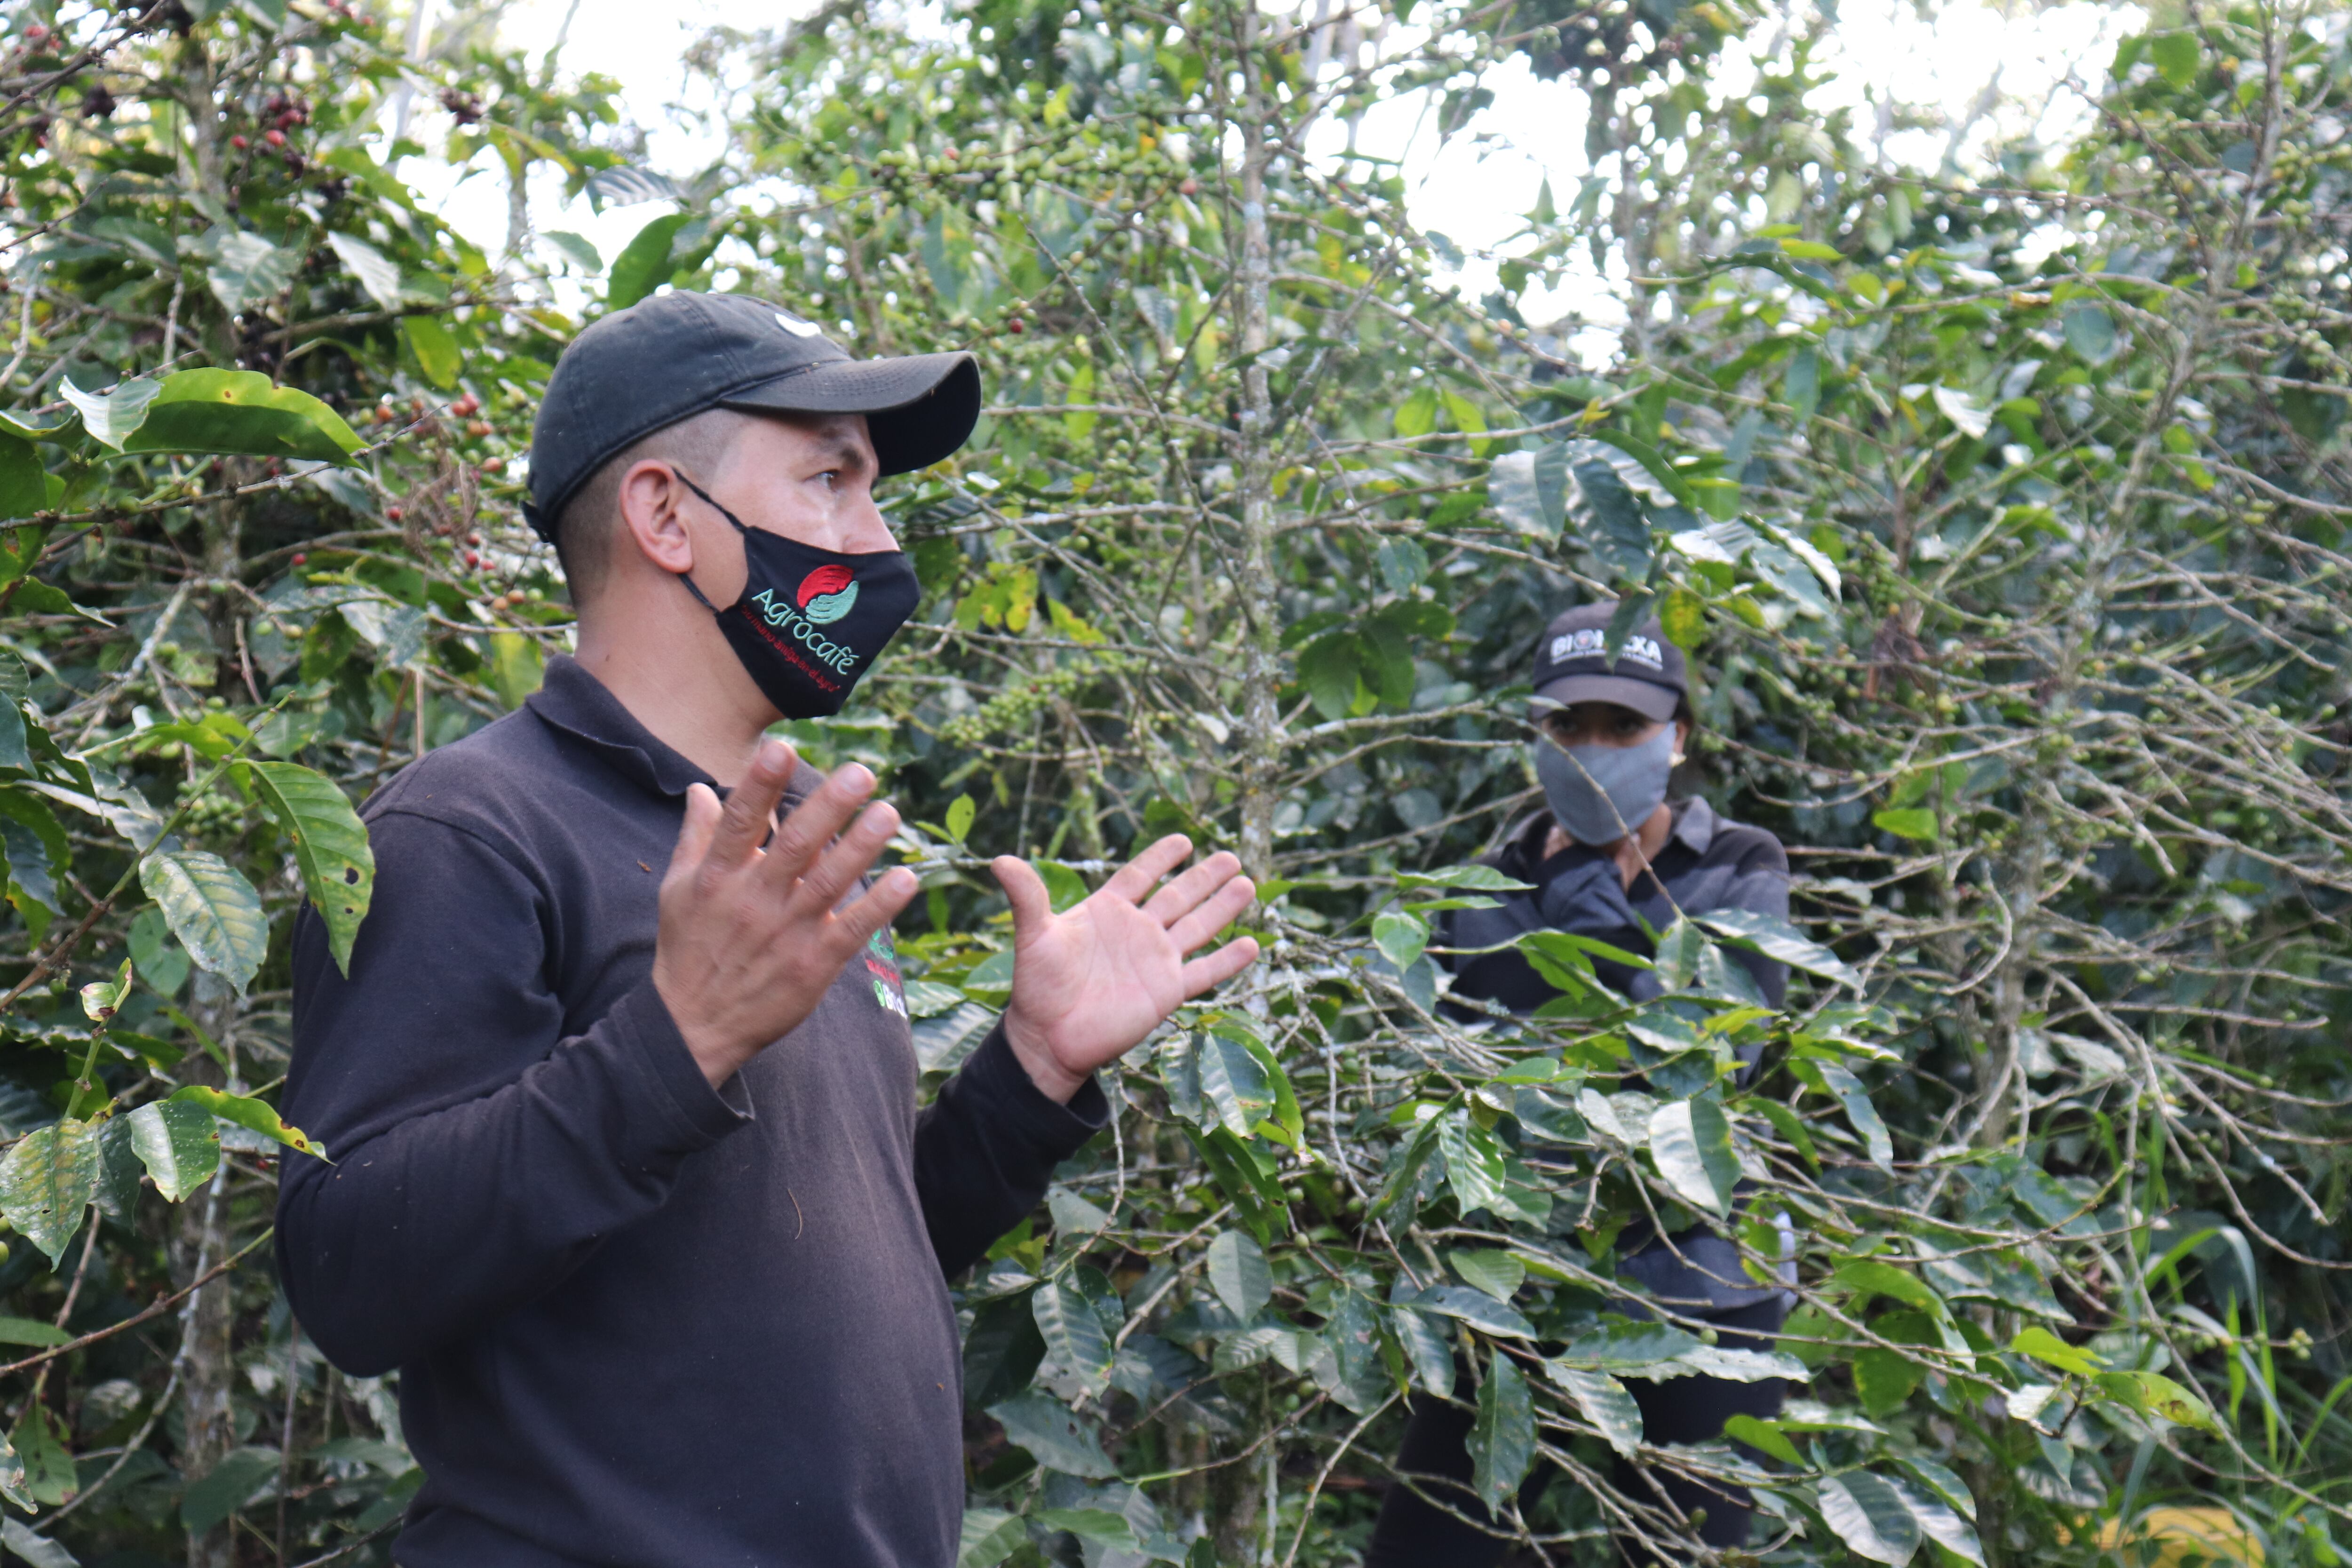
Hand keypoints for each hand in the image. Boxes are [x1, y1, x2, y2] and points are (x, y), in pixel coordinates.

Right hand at [653, 740, 919, 1087]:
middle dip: (829, 806)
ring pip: (830, 882)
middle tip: (862, 772)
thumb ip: (695, 837)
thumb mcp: (678, 890)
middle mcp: (753, 900)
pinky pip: (853, 929)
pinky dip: (880, 905)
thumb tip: (703, 788)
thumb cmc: (688, 950)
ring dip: (862, 846)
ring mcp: (786, 933)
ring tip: (890, 813)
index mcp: (718, 877)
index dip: (760, 785)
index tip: (782, 748)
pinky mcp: (813, 965)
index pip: (740, 822)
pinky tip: (907, 879)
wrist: (693, 1027)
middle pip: (795, 846)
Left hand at [993, 835, 1260, 1102]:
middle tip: (1232, 856)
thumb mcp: (1034, 936)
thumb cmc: (1037, 986)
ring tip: (1246, 884)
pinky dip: (1227, 961)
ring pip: (1196, 928)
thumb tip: (998, 860)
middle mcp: (1136, 932)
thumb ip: (1027, 898)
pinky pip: (1203, 972)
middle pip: (1177, 897)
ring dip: (1222, 908)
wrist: (1048, 1038)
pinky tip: (1250, 944)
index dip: (1160, 857)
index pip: (1139, 876)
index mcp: (1107, 912)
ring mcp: (1154, 961)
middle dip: (1204, 878)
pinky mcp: (1166, 992)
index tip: (1185, 839)